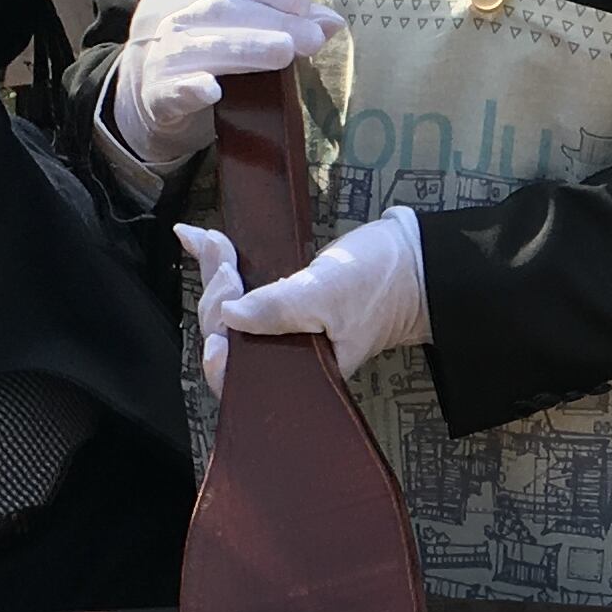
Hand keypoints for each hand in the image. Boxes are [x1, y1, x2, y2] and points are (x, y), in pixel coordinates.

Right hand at [109, 0, 345, 167]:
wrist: (149, 98)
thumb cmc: (204, 51)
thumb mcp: (237, 25)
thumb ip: (280, 18)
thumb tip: (332, 22)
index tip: (303, 1)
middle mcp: (161, 10)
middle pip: (217, 7)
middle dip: (270, 21)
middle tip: (311, 39)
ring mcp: (152, 52)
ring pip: (195, 45)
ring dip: (244, 48)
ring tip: (284, 54)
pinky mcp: (152, 95)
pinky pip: (168, 89)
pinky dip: (190, 88)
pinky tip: (212, 90)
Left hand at [182, 207, 429, 384]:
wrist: (413, 260)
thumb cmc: (381, 283)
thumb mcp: (330, 292)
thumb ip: (282, 308)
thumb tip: (229, 316)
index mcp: (296, 370)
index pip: (240, 373)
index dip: (221, 348)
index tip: (223, 309)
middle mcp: (283, 355)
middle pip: (227, 337)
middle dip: (217, 297)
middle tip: (225, 259)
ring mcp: (279, 328)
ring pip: (228, 311)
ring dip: (214, 274)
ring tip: (211, 241)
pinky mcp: (280, 300)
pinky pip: (239, 289)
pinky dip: (219, 263)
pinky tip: (199, 238)